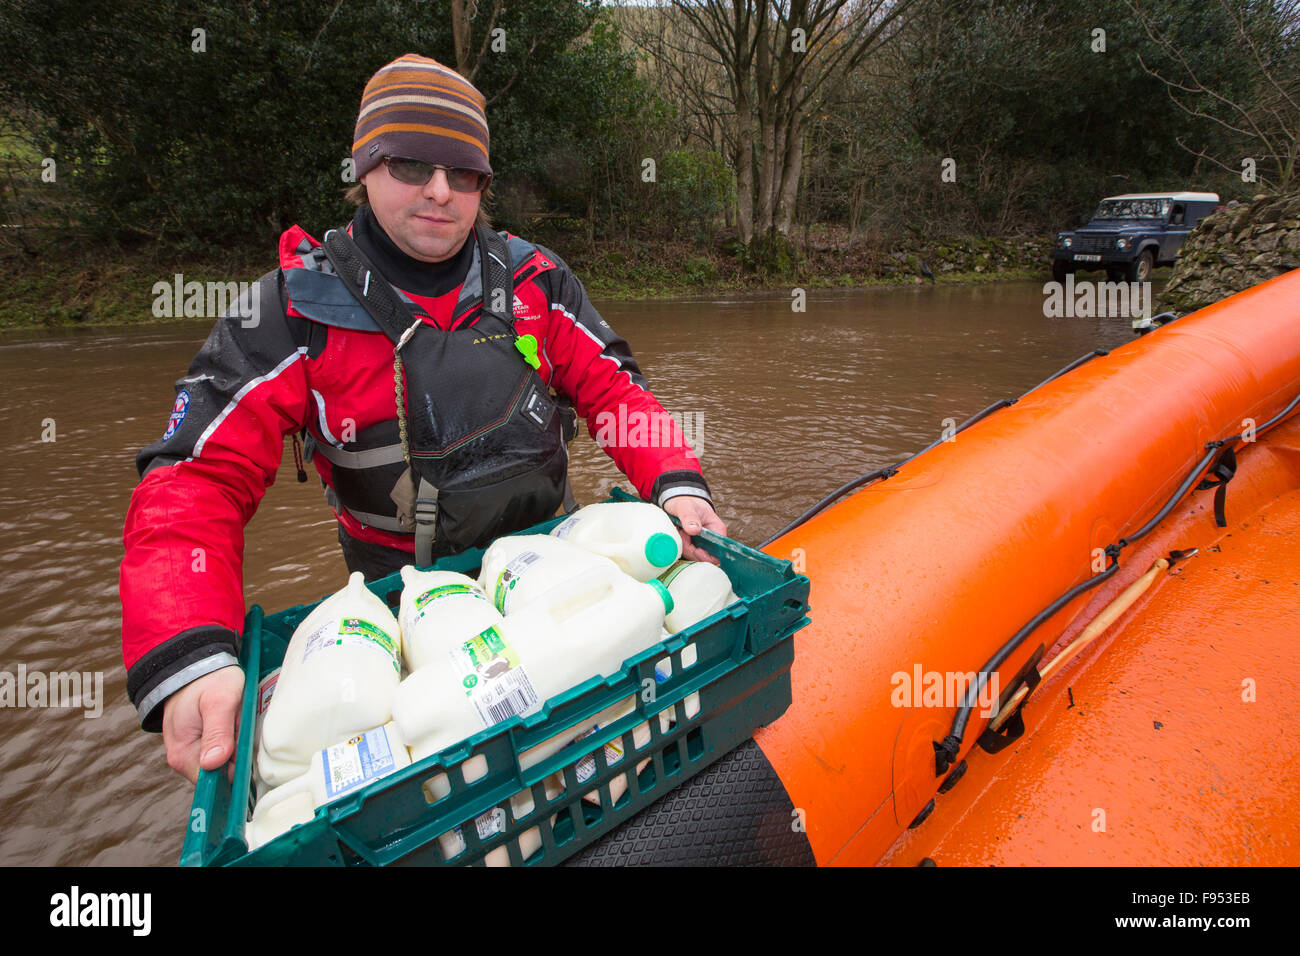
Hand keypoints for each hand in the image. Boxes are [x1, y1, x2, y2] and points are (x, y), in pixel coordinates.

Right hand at [161, 665, 245, 784]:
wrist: (197, 665)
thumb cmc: (207, 681)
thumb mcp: (216, 702)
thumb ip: (216, 733)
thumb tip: (213, 764)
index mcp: (182, 755)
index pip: (214, 782)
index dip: (235, 770)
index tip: (248, 751)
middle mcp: (185, 760)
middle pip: (223, 773)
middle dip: (239, 755)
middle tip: (242, 726)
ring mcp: (195, 752)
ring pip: (227, 762)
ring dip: (239, 746)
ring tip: (239, 720)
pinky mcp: (204, 744)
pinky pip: (226, 751)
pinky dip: (237, 740)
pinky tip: (238, 723)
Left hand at [662, 496, 726, 564]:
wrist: (677, 500)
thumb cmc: (685, 501)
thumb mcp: (686, 506)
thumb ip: (690, 517)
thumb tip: (694, 530)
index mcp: (717, 529)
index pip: (717, 551)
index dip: (707, 555)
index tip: (696, 549)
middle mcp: (711, 538)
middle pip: (704, 556)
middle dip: (690, 549)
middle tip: (682, 533)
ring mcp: (702, 543)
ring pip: (693, 555)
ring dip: (683, 545)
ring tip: (680, 530)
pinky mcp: (693, 545)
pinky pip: (686, 552)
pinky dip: (680, 545)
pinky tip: (678, 534)